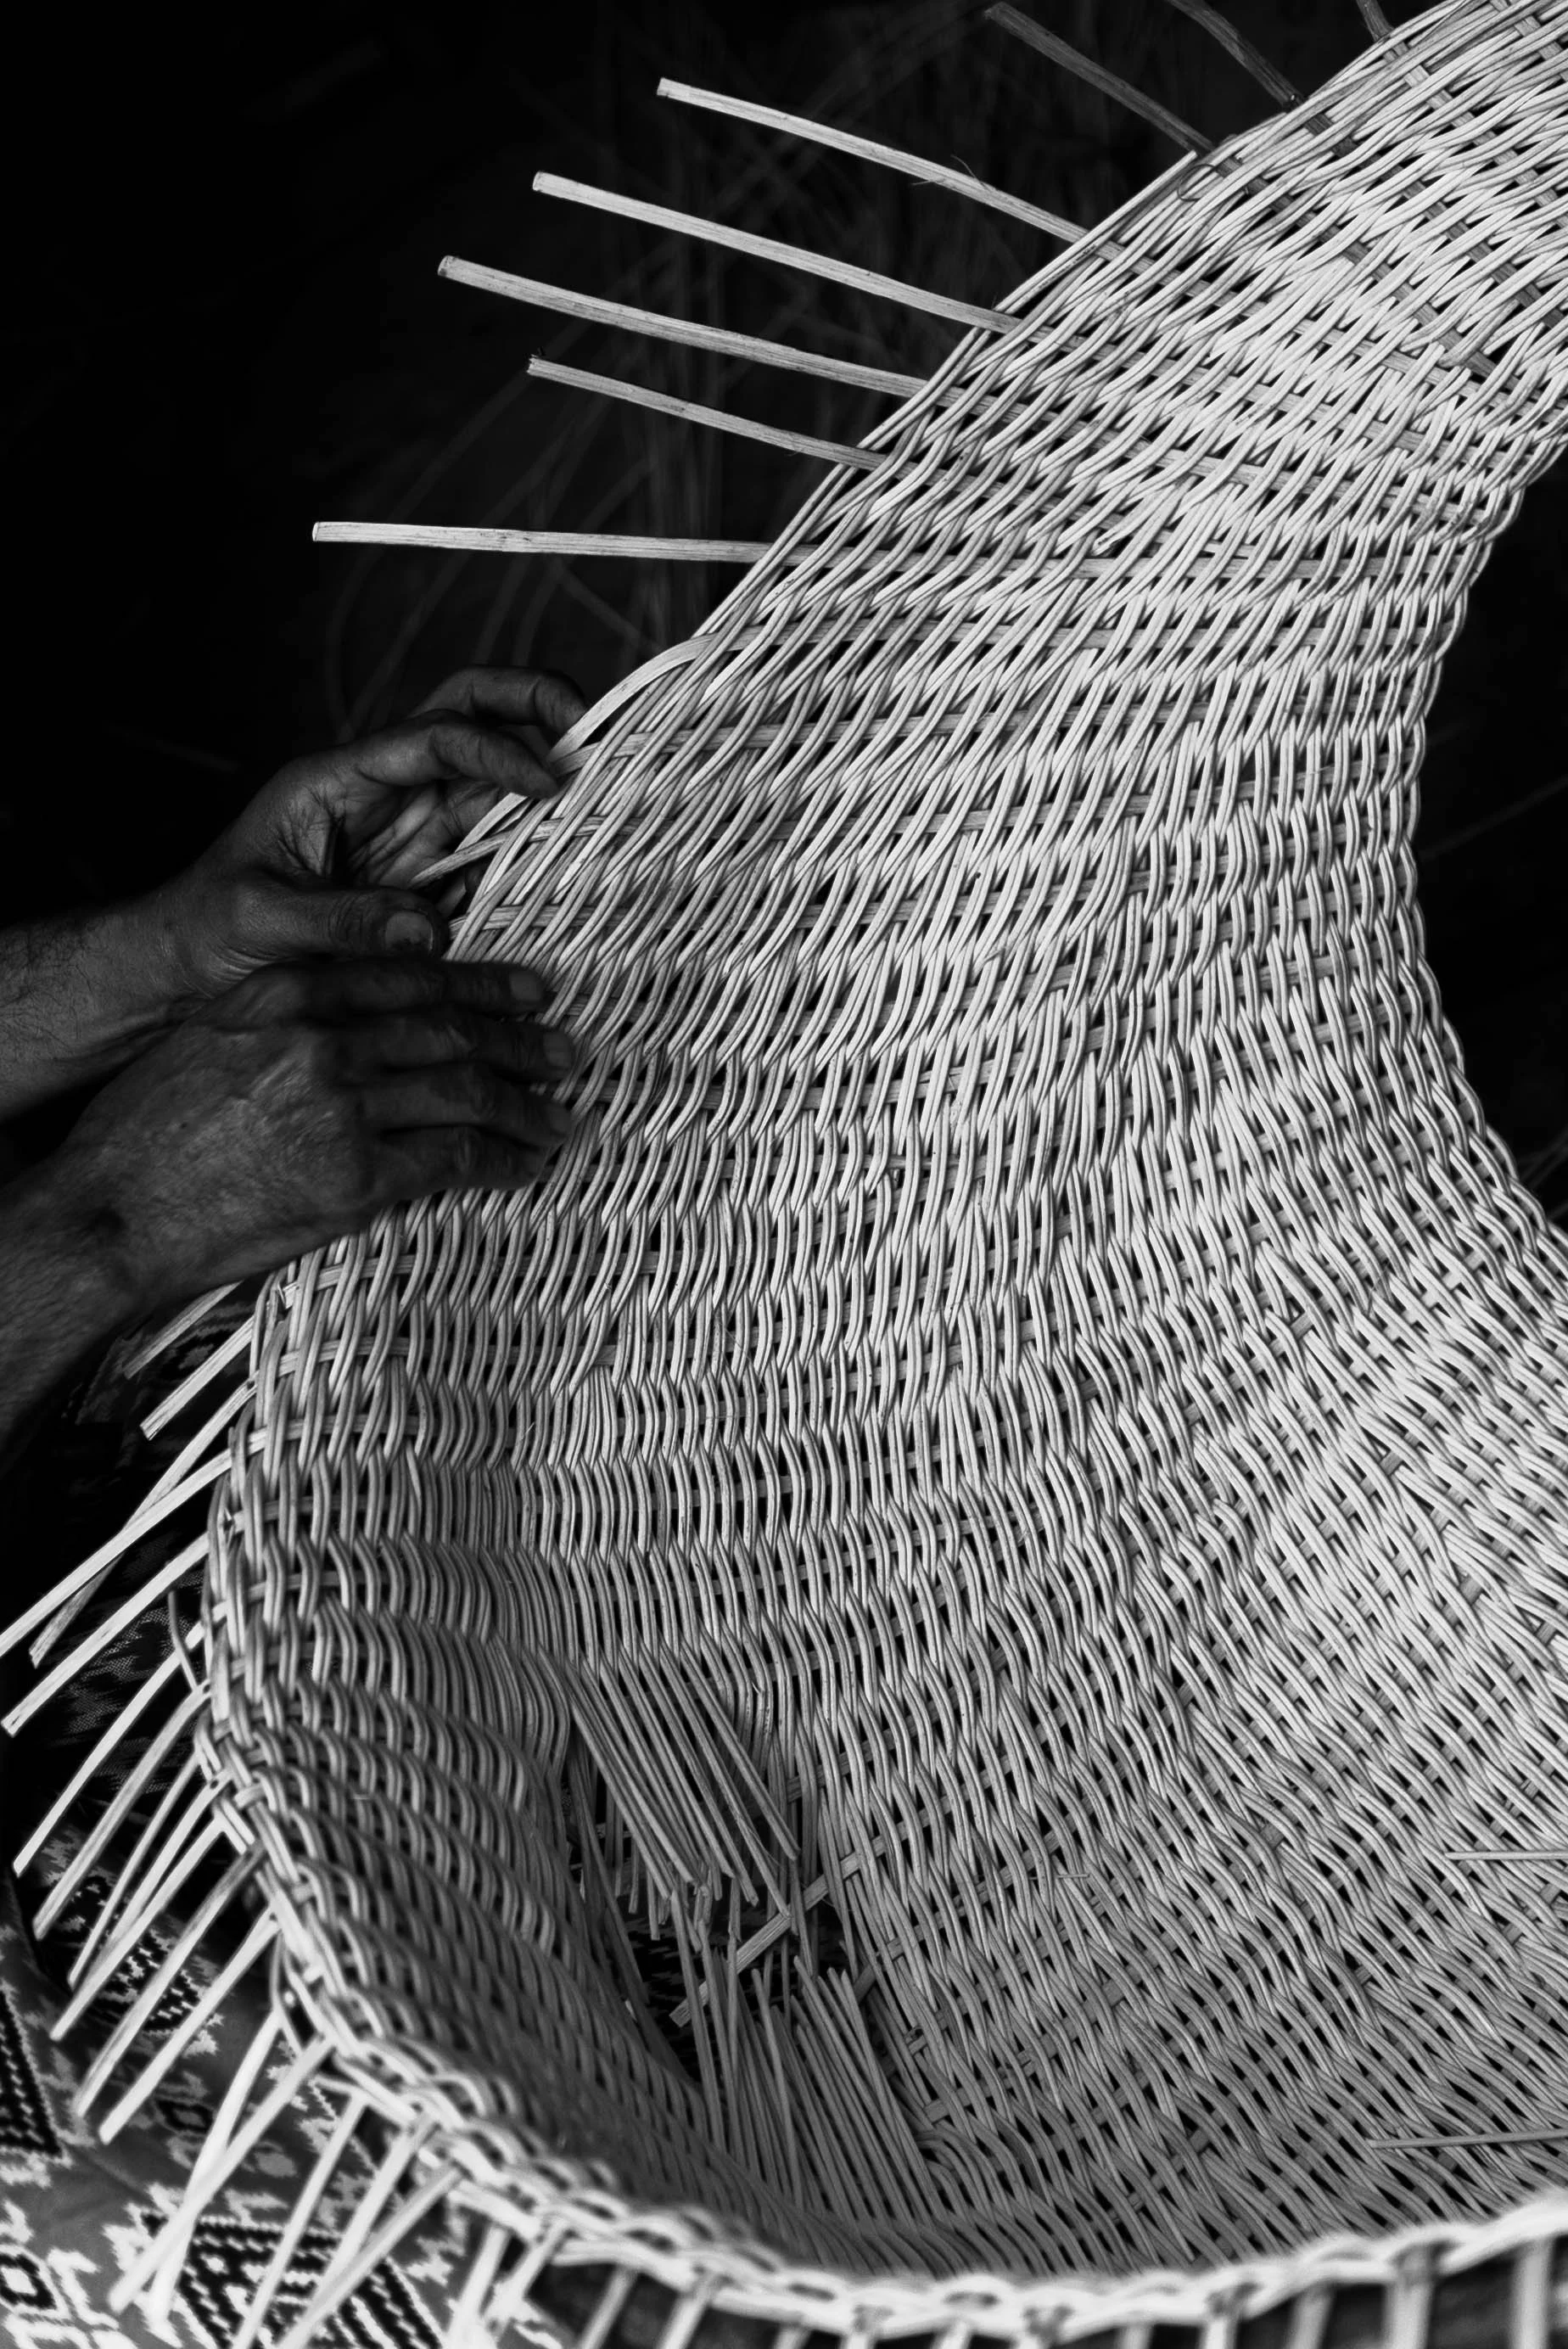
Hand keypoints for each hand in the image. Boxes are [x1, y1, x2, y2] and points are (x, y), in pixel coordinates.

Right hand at [44, 952, 578, 1314]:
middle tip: (566, 1049)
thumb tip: (362, 1019)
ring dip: (525, 1103)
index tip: (528, 990)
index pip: (411, 975)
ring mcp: (343, 1105)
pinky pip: (453, 1159)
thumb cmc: (149, 1130)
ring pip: (465, 1089)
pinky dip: (501, 1161)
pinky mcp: (355, 1175)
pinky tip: (528, 1164)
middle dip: (520, 1038)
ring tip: (560, 1113)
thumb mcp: (214, 1038)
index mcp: (290, 991)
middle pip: (450, 1027)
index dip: (482, 981)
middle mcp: (323, 1037)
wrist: (114, 1209)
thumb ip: (289, 1016)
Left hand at [142, 666, 586, 1009]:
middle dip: (535, 706)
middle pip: (471, 715)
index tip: (549, 782)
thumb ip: (342, 921)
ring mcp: (408, 832)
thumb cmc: (210, 931)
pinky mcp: (425, 878)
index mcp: (337, 779)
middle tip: (596, 733)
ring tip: (610, 789)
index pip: (434, 736)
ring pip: (492, 778)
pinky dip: (536, 849)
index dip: (497, 750)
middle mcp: (380, 791)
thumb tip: (430, 930)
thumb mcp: (262, 922)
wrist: (190, 969)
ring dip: (548, 775)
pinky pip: (492, 851)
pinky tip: (577, 858)